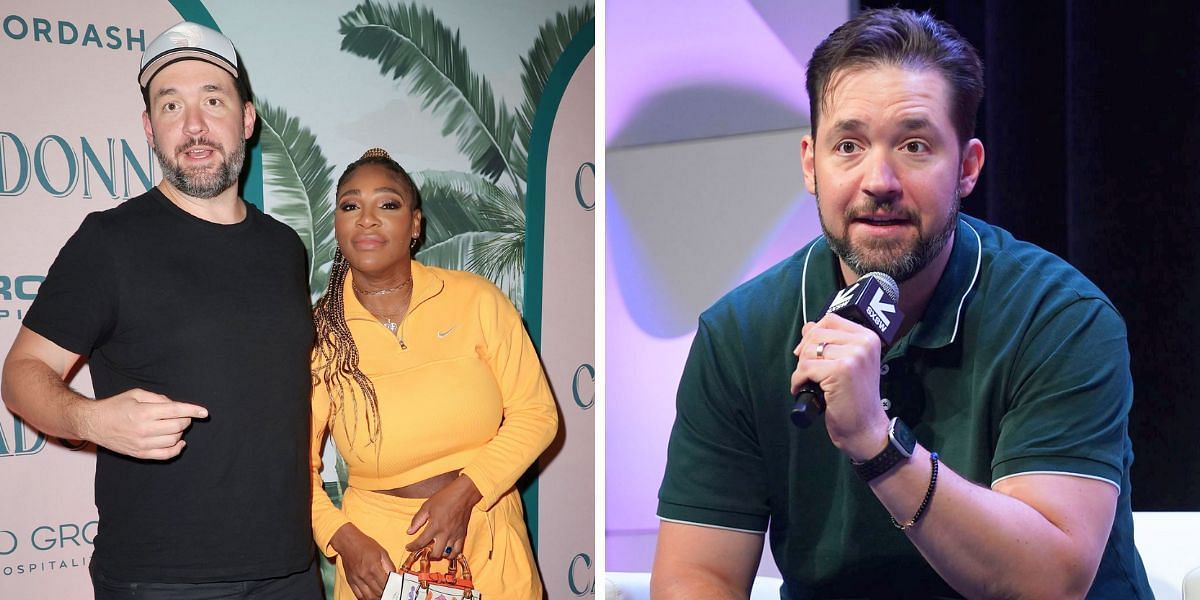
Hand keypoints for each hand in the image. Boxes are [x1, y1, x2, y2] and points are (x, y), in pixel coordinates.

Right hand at [82, 388, 207, 459]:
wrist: (93, 423)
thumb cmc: (115, 406)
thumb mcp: (136, 394)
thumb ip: (158, 398)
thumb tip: (176, 406)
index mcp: (144, 412)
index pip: (176, 411)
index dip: (193, 410)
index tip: (204, 412)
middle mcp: (144, 429)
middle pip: (178, 426)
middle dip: (185, 419)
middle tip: (181, 415)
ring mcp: (142, 443)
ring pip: (174, 440)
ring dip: (180, 432)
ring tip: (173, 425)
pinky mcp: (140, 453)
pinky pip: (165, 454)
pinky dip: (177, 449)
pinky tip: (179, 442)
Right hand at [331, 523, 394, 599]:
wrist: (348, 543)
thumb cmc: (365, 545)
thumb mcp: (382, 552)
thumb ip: (389, 565)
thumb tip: (396, 575)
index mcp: (374, 567)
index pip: (385, 584)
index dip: (392, 588)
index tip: (396, 587)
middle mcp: (364, 575)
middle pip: (378, 592)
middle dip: (386, 593)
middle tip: (391, 592)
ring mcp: (356, 579)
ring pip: (369, 596)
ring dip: (377, 598)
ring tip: (382, 595)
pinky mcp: (350, 581)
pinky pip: (359, 595)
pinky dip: (366, 598)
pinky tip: (371, 596)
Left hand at [405, 475, 482, 560]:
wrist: (463, 494)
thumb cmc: (444, 498)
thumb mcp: (427, 506)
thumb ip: (417, 520)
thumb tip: (409, 532)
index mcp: (435, 526)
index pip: (421, 542)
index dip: (412, 547)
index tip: (408, 547)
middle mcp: (445, 534)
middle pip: (435, 554)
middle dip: (428, 554)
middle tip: (424, 550)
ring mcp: (455, 536)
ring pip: (447, 554)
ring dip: (439, 554)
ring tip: (436, 549)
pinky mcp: (462, 535)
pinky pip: (458, 551)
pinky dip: (451, 554)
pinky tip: (447, 550)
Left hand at [790, 313, 888, 459]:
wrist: (866, 428)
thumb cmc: (855, 398)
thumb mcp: (848, 363)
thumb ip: (831, 342)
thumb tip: (808, 327)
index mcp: (868, 338)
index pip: (830, 319)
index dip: (812, 333)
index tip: (808, 351)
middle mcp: (863, 344)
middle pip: (816, 333)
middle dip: (804, 353)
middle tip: (808, 372)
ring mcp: (853, 356)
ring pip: (808, 351)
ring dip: (801, 369)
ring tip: (809, 382)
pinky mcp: (840, 371)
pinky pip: (805, 368)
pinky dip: (798, 381)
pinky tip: (804, 390)